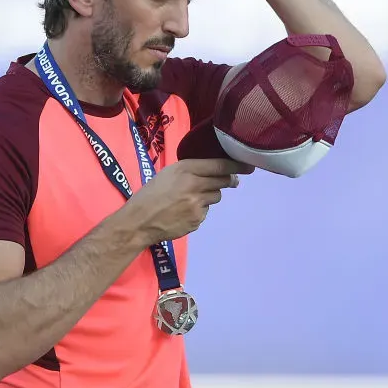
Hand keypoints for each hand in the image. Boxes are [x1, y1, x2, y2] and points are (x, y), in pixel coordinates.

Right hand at [124, 157, 253, 245]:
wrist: (138, 221)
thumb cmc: (151, 194)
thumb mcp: (169, 173)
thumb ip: (191, 169)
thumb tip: (215, 169)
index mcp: (186, 169)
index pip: (220, 165)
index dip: (237, 165)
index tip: (249, 165)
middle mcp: (195, 185)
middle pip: (223, 180)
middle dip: (230, 180)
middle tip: (232, 180)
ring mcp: (198, 204)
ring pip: (216, 196)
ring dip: (210, 195)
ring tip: (191, 198)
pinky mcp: (197, 220)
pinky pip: (205, 211)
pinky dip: (199, 210)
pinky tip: (183, 212)